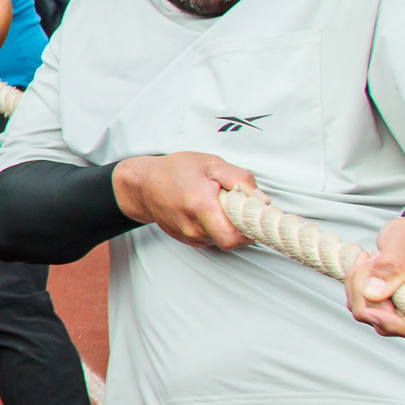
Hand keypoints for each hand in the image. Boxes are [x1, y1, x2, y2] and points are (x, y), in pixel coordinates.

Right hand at [111, 152, 258, 248]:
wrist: (143, 184)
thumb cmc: (175, 171)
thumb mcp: (211, 164)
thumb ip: (239, 179)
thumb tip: (261, 200)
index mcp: (201, 208)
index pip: (234, 238)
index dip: (250, 231)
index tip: (254, 217)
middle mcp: (194, 228)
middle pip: (231, 240)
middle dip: (240, 226)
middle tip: (237, 206)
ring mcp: (189, 237)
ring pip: (221, 239)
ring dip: (226, 225)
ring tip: (217, 204)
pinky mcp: (187, 239)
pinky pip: (210, 238)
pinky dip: (215, 226)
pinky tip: (208, 210)